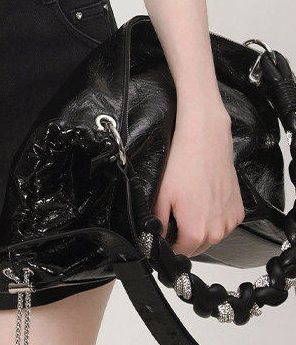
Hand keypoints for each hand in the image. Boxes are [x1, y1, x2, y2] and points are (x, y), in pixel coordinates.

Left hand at [151, 104, 245, 258]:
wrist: (205, 141)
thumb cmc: (184, 163)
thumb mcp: (162, 195)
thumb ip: (158, 223)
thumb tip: (155, 238)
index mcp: (195, 231)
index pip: (180, 253)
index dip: (169, 245)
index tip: (165, 236)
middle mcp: (217, 232)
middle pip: (196, 247)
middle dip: (184, 238)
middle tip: (175, 217)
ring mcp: (230, 222)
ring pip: (211, 237)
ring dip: (200, 229)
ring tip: (190, 205)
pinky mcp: (238, 211)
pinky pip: (224, 224)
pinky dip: (214, 218)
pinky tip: (205, 200)